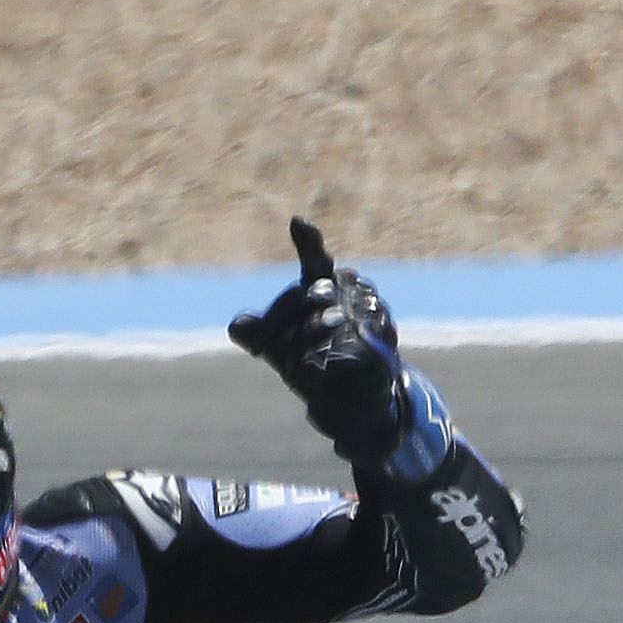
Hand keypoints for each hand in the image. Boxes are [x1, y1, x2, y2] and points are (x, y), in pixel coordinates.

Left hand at [228, 217, 405, 461]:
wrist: (350, 400)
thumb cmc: (313, 361)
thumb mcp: (278, 349)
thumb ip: (257, 334)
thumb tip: (239, 326)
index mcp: (326, 285)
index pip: (316, 260)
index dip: (309, 242)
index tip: (297, 222)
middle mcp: (353, 292)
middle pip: (311, 293)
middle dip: (283, 319)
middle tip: (268, 345)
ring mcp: (372, 315)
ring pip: (328, 320)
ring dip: (304, 344)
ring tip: (293, 367)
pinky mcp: (383, 345)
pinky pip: (349, 347)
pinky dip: (326, 362)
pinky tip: (313, 372)